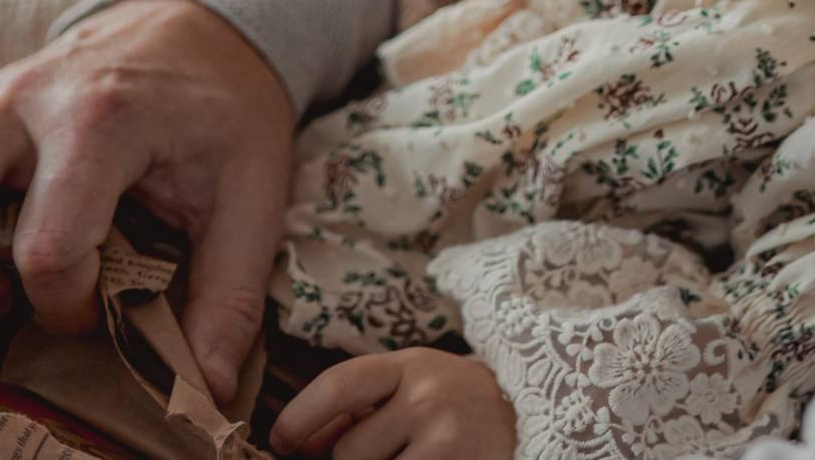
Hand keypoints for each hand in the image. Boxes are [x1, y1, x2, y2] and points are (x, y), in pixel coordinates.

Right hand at [0, 0, 294, 402]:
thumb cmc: (228, 108)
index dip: (66, 308)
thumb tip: (209, 388)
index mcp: (104, 120)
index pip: (46, 247)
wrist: (207, 24)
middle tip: (4, 304)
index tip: (101, 313)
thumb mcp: (252, 196)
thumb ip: (229, 295)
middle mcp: (28, 99)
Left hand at [270, 348, 517, 459]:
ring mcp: (448, 438)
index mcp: (410, 365)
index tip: (281, 441)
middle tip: (384, 453)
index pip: (338, 385)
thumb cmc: (456, 405)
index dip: (299, 418)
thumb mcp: (412, 388)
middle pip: (348, 451)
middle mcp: (428, 396)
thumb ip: (359, 409)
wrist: (533, 417)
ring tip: (411, 457)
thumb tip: (305, 444)